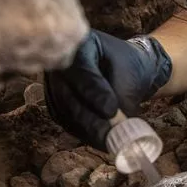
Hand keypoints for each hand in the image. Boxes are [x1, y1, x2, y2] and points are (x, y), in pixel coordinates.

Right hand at [44, 29, 171, 147]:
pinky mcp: (57, 106)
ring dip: (89, 130)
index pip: (81, 71)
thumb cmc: (128, 65)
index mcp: (79, 45)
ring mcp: (54, 87)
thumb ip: (124, 95)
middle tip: (113, 135)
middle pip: (68, 95)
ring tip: (113, 142)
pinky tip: (104, 141)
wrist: (123, 68)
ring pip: (66, 113)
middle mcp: (59, 65)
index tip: (111, 110)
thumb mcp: (132, 73)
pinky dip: (86, 134)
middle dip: (91, 119)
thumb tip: (118, 125)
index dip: (94, 93)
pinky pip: (68, 123)